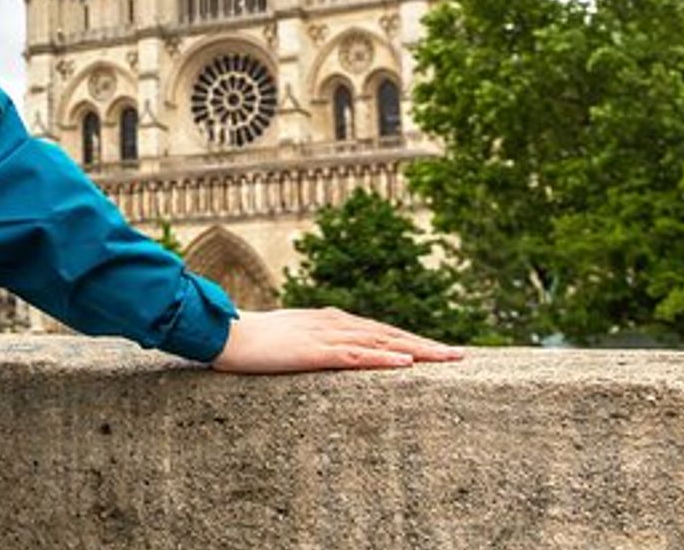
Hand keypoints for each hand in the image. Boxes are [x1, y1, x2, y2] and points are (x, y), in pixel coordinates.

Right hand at [210, 307, 463, 373]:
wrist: (224, 334)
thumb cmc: (251, 340)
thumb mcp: (289, 340)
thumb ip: (311, 343)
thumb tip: (325, 354)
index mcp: (329, 321)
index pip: (379, 330)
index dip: (409, 340)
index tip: (436, 350)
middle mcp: (334, 323)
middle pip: (390, 333)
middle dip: (426, 345)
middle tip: (460, 355)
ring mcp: (326, 336)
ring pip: (382, 342)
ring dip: (418, 349)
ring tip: (448, 358)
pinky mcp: (315, 351)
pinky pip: (356, 355)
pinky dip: (384, 357)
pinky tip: (406, 363)